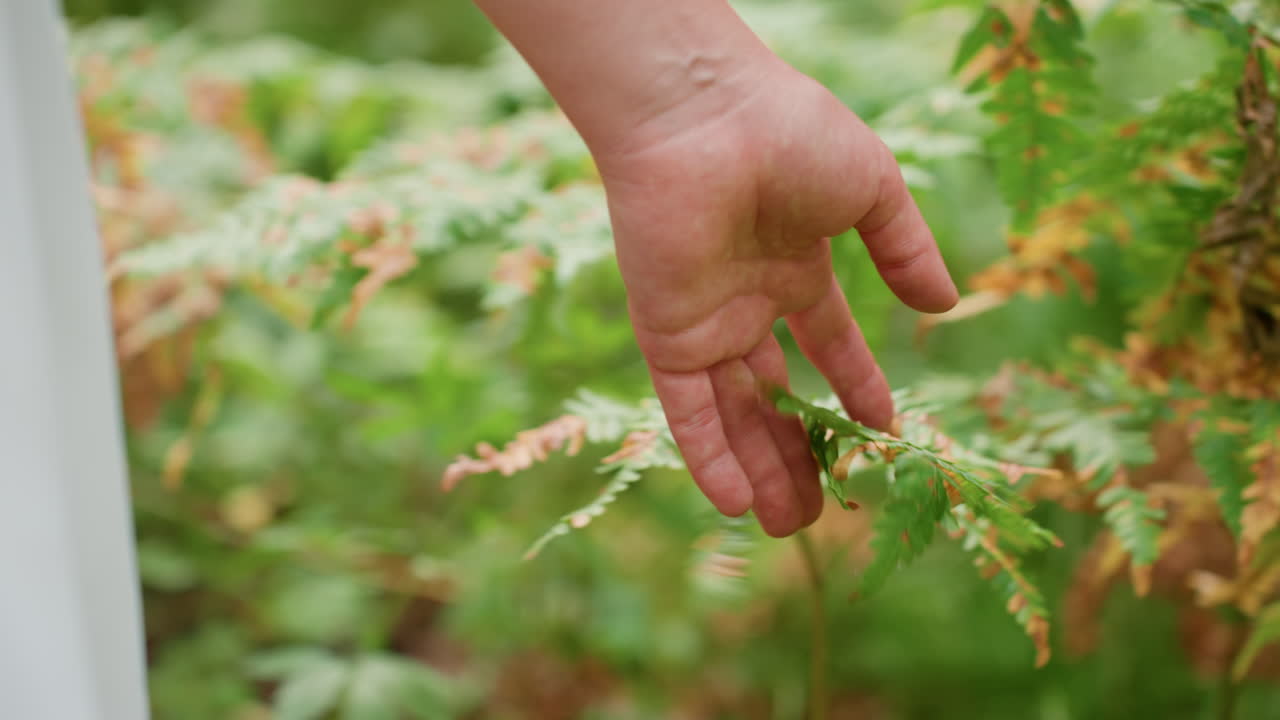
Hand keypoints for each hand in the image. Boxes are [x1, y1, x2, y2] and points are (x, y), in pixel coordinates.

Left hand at [594, 59, 957, 536]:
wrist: (706, 117)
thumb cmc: (790, 135)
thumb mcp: (872, 189)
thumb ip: (905, 250)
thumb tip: (945, 306)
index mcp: (794, 264)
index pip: (826, 341)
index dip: (854, 385)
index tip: (881, 433)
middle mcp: (747, 301)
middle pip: (776, 394)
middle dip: (801, 449)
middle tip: (828, 506)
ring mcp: (705, 321)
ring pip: (734, 414)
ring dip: (759, 470)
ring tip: (789, 526)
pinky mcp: (665, 334)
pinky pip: (685, 409)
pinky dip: (708, 456)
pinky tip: (735, 502)